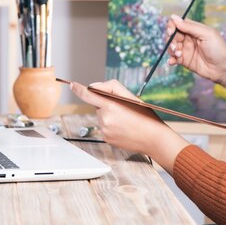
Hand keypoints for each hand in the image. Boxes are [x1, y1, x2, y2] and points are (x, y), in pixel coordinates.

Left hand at [70, 79, 188, 171]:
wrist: (153, 139)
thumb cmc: (144, 116)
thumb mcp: (130, 96)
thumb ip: (110, 87)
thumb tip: (93, 87)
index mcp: (110, 105)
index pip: (88, 95)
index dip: (79, 89)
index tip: (72, 85)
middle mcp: (105, 119)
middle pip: (98, 106)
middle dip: (107, 105)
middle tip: (123, 109)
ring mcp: (105, 131)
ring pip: (101, 117)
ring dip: (110, 116)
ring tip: (126, 120)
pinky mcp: (107, 139)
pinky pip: (105, 128)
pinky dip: (112, 127)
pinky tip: (124, 128)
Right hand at [166, 14, 225, 83]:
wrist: (223, 69)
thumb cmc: (218, 49)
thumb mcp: (206, 34)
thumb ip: (190, 26)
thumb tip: (174, 17)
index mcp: (193, 29)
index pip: (177, 23)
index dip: (172, 26)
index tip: (171, 32)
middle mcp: (188, 38)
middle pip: (172, 35)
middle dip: (171, 40)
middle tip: (176, 47)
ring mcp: (185, 50)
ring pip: (171, 46)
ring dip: (171, 50)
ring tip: (179, 55)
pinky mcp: (184, 60)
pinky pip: (173, 58)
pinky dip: (170, 59)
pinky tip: (172, 62)